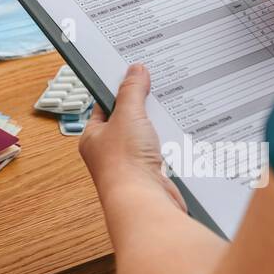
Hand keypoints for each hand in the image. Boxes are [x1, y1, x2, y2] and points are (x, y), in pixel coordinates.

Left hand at [80, 65, 185, 212]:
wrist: (143, 202)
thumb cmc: (124, 164)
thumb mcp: (128, 115)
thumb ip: (132, 90)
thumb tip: (135, 70)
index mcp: (93, 137)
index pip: (104, 106)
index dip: (118, 89)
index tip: (133, 74)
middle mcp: (109, 152)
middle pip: (128, 121)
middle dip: (143, 108)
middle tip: (157, 89)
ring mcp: (131, 164)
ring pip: (147, 137)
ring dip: (158, 126)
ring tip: (171, 109)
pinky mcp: (151, 175)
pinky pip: (162, 152)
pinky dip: (170, 144)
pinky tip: (179, 134)